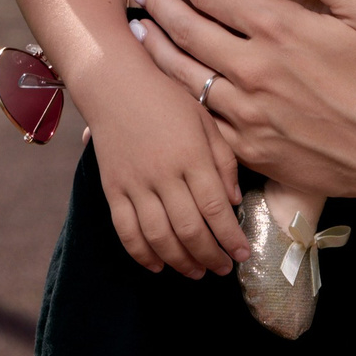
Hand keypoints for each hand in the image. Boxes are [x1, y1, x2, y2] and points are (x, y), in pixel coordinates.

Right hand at [72, 44, 250, 277]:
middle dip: (211, 256)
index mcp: (191, 154)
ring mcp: (135, 183)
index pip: (215, 207)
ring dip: (181, 262)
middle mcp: (163, 173)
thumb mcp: (204, 119)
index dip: (231, 237)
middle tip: (224, 269)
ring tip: (197, 272)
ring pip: (159, 236)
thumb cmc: (166, 98)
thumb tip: (234, 201)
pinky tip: (158, 265)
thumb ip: (223, 160)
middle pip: (190, 228)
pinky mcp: (112, 189)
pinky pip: (126, 231)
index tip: (243, 254)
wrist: (114, 84)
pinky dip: (142, 254)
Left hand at [132, 0, 355, 206]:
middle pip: (187, 31)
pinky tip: (169, 90)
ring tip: (138, 31)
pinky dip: (179, 101)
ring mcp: (247, 113)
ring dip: (155, 49)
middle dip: (158, 5)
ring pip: (184, 76)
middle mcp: (253, 69)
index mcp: (280, 29)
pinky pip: (201, 122)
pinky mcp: (249, 149)